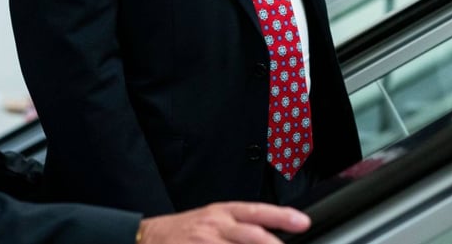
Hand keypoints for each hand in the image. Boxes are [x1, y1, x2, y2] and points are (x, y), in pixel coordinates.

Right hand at [138, 202, 310, 243]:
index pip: (256, 211)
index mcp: (222, 213)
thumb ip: (240, 226)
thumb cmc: (184, 230)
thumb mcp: (213, 219)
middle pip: (250, 234)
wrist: (148, 237)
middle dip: (271, 243)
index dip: (281, 216)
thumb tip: (270, 234)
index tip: (303, 222)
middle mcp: (214, 226)